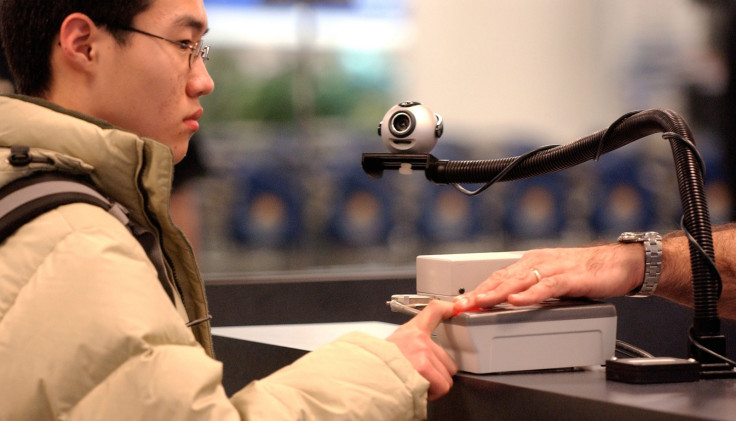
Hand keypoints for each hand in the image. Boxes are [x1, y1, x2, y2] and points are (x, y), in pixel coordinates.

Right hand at [385, 300, 457, 400]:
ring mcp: (422, 353)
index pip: (434, 311)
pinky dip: (433, 394)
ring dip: (435, 387)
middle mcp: (418, 340)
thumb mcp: (392, 348)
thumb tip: (428, 360)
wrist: (365, 377)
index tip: (454, 307)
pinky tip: (418, 391)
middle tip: (422, 378)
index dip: (447, 308)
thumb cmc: (377, 367)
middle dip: (438, 376)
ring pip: (447, 377)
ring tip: (417, 385)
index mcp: (411, 331)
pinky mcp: (423, 368)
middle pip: (449, 362)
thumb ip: (412, 348)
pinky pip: (442, 386)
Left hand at [453, 244, 643, 312]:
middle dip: (478, 292)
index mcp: (531, 264)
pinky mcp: (572, 277)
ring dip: (497, 292)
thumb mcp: (552, 283)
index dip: (477, 290)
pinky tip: (517, 300)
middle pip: (502, 278)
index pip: (497, 277)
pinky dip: (530, 294)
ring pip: (520, 280)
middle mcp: (538, 263)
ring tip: (479, 302)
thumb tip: (508, 305)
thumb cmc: (587, 273)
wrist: (621, 264)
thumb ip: (531, 291)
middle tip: (459, 305)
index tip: (459, 303)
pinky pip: (547, 286)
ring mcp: (554, 269)